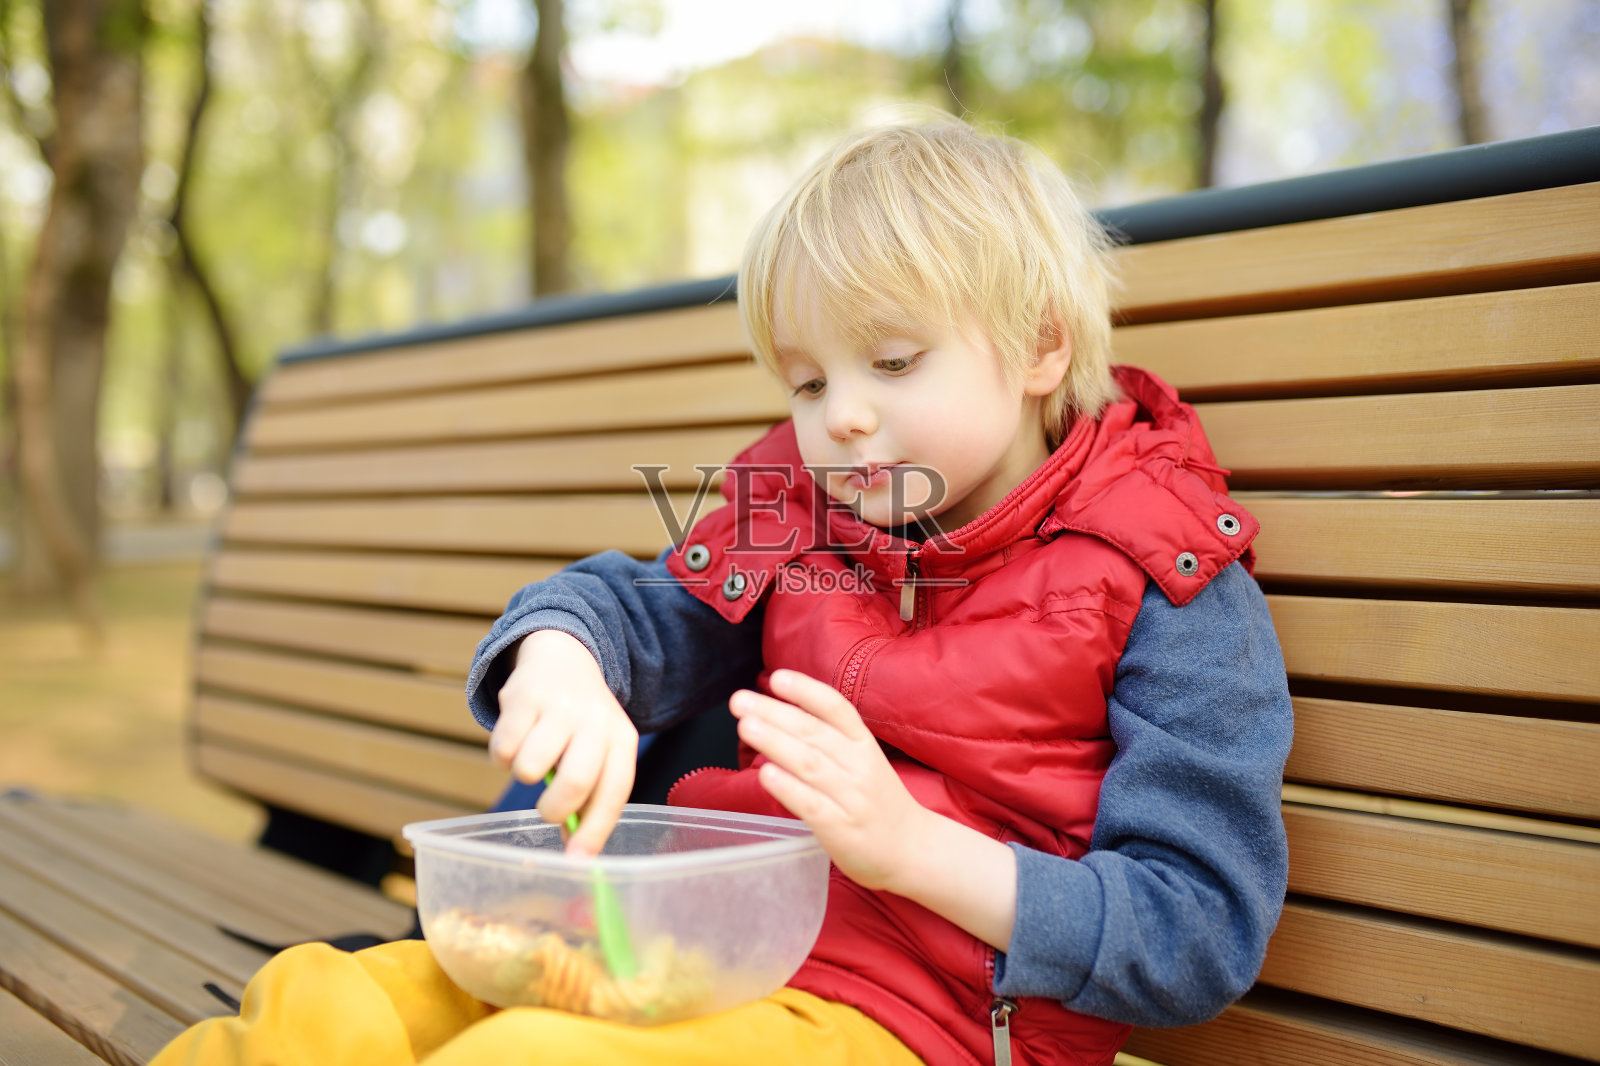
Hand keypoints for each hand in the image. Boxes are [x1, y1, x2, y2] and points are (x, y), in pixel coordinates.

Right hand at [489, 630, 637, 856]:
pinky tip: (516, 739)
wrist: (562, 657)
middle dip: (554, 810)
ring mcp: (559, 707)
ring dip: (524, 775)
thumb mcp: (599, 750)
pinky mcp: (523, 698)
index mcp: (621, 739)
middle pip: (575, 782)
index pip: (615, 791)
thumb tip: (575, 852)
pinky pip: (502, 750)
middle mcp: (595, 720)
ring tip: (533, 758)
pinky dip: (502, 757)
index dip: (596, 831)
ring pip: (530, 768)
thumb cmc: (581, 722)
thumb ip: (590, 795)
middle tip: (546, 812)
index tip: (577, 861)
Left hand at [730, 669, 929, 893]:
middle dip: (774, 713)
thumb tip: (777, 715)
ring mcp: (850, 798)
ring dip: (775, 742)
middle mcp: (859, 766)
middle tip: (740, 701)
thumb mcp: (863, 760)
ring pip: (809, 764)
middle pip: (814, 733)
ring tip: (746, 726)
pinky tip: (765, 774)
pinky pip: (811, 804)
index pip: (836, 709)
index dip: (807, 691)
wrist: (912, 849)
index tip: (777, 677)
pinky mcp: (840, 828)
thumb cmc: (877, 801)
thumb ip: (828, 740)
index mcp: (864, 744)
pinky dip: (787, 787)